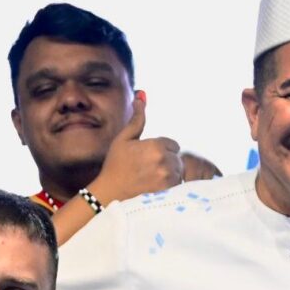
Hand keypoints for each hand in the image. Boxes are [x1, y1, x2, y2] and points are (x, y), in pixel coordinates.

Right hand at [88, 90, 183, 205]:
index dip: (161, 150)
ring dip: (170, 174)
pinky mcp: (169, 192)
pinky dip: (170, 186)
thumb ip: (137, 118)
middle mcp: (165, 161)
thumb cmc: (115, 165)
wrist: (110, 193)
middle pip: (177, 158)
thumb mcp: (124, 139)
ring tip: (151, 179)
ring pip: (179, 171)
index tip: (147, 158)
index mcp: (156, 146)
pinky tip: (155, 187)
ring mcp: (168, 178)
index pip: (173, 145)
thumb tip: (141, 95)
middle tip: (148, 169)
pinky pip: (178, 184)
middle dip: (166, 161)